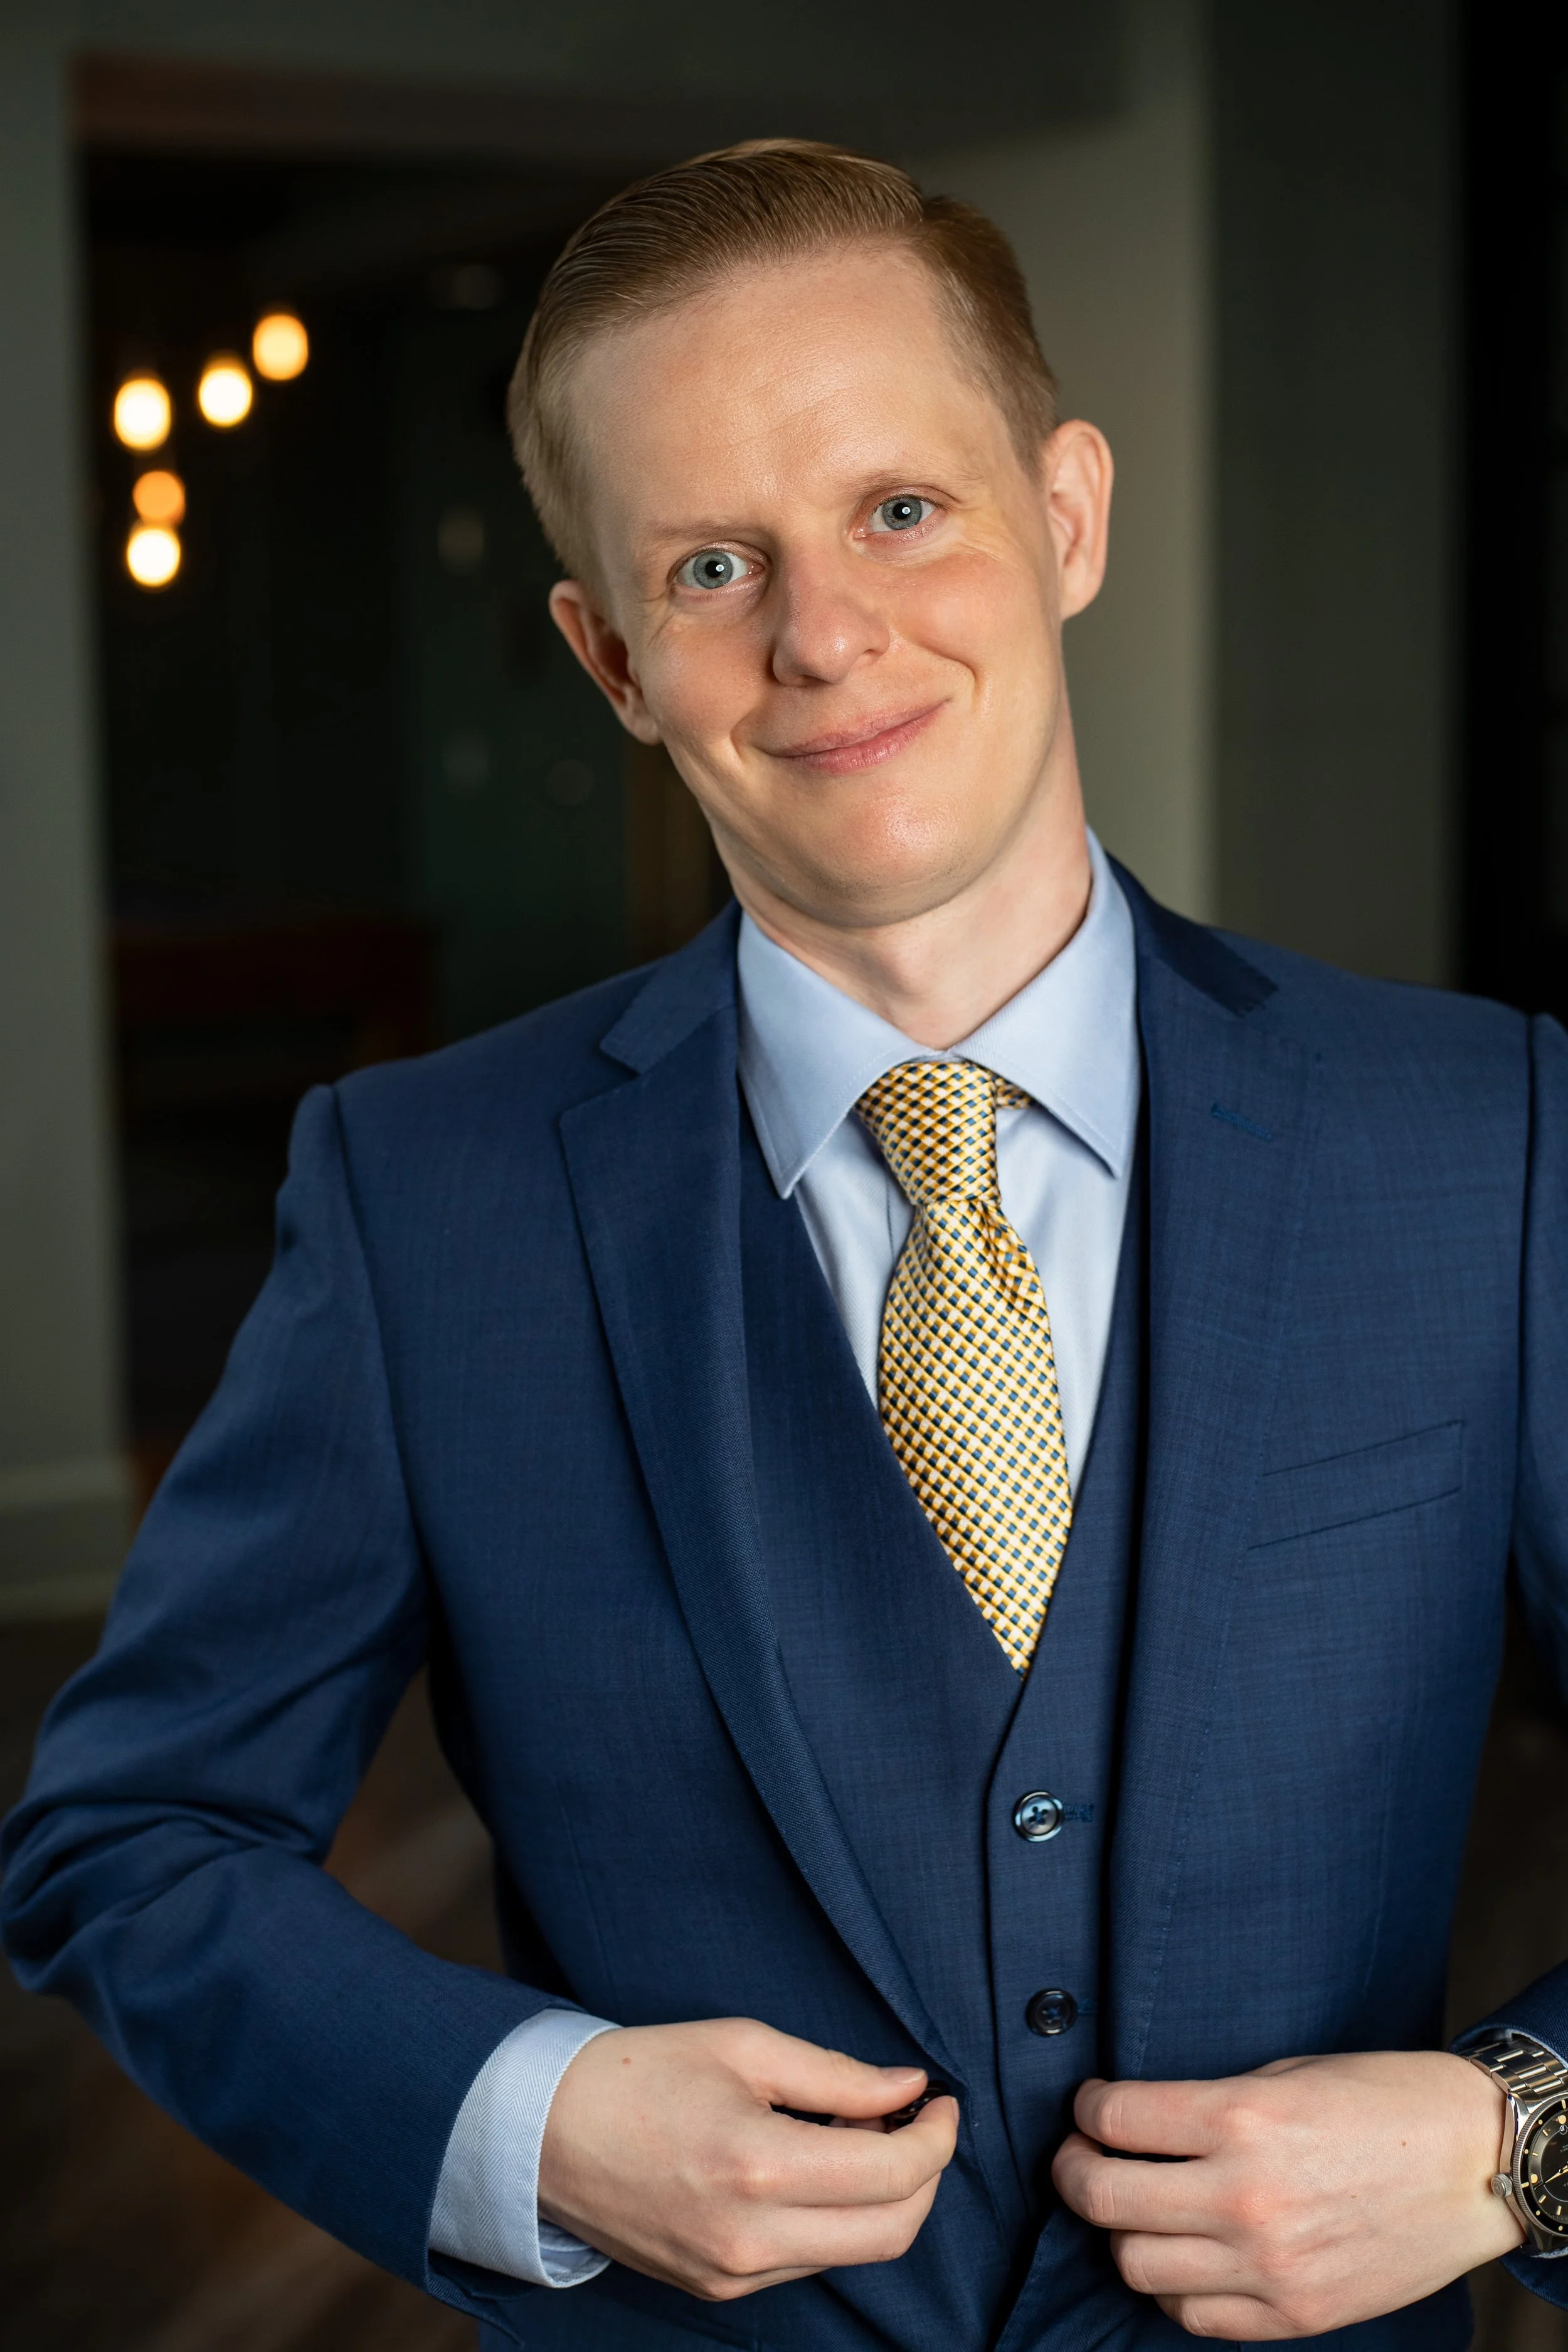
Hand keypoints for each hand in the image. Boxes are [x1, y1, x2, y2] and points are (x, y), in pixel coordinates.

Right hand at [539, 2018, 958, 2298]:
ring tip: (863, 2135)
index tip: (941, 2100)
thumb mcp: (742, 2045)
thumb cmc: (639, 2072)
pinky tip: (819, 2169)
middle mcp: (749, 2237)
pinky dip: (834, 2219)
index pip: (890, 2175)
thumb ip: (835, 2075)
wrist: (544, 2133)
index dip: (936, 2137)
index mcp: (756, 2166)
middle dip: (925, 2177)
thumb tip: (908, 2086)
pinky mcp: (718, 2288)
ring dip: (882, 2199)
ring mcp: (732, 2273)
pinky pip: (806, 2261)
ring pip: (853, 2252)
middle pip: (890, 2232)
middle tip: (919, 2122)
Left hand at [1052, 2050, 1523, 2338]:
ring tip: (1135, 2209)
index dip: (1086, 2109)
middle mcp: (1245, 2196)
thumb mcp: (1283, 2073)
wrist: (1470, 2162)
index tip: (1089, 2108)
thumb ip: (1206, 2105)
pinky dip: (1171, 2287)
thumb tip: (1135, 2124)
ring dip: (1121, 2234)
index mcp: (1242, 2118)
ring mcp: (1268, 2264)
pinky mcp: (1293, 2314)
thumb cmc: (1380, 2101)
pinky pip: (1193, 2316)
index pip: (1114, 2120)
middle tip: (1079, 2158)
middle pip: (1104, 2198)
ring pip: (1135, 2265)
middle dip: (1074, 2172)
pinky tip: (1182, 2255)